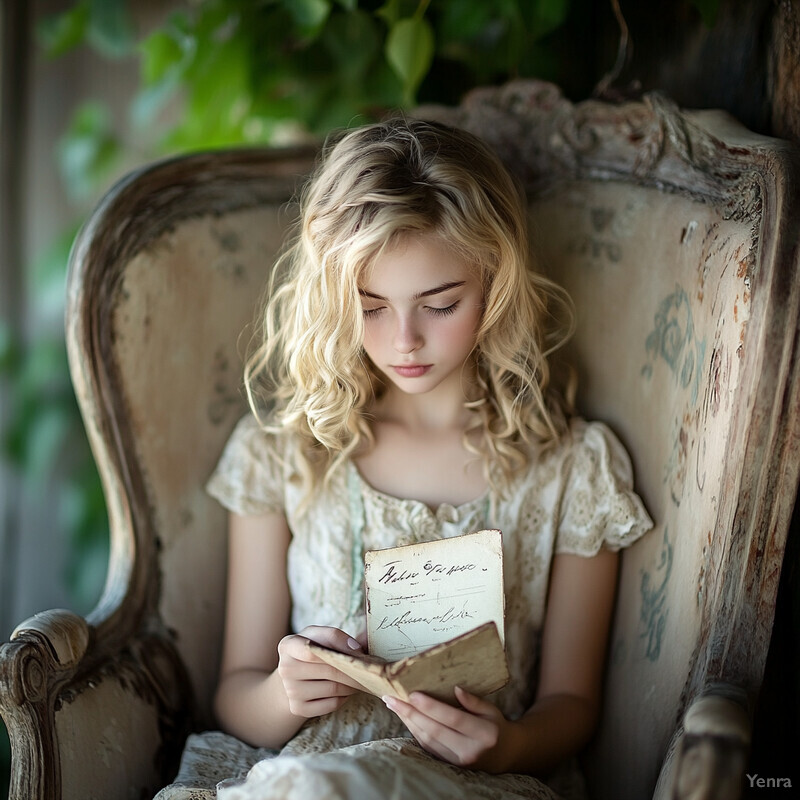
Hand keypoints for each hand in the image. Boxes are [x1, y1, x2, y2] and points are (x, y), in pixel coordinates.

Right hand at [277, 625, 365, 717]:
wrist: (292, 675)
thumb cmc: (310, 650)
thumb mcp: (318, 635)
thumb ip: (335, 636)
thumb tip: (356, 649)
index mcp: (288, 645)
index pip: (312, 649)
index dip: (339, 649)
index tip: (358, 651)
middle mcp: (285, 669)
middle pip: (329, 670)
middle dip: (353, 670)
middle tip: (368, 669)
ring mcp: (290, 691)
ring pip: (333, 689)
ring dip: (351, 685)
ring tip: (359, 678)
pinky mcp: (298, 708)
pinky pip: (331, 704)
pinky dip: (344, 698)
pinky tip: (346, 690)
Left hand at [383, 686, 517, 772]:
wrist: (506, 756)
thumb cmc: (497, 727)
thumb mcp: (492, 710)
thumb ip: (473, 700)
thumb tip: (455, 688)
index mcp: (484, 733)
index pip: (452, 718)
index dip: (431, 707)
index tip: (412, 694)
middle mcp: (470, 750)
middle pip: (434, 730)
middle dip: (410, 713)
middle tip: (392, 698)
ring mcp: (459, 761)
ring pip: (428, 740)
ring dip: (408, 722)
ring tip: (393, 705)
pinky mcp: (450, 766)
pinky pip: (428, 748)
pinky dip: (414, 732)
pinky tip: (405, 718)